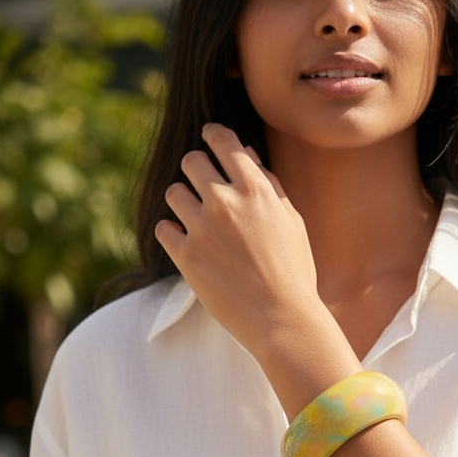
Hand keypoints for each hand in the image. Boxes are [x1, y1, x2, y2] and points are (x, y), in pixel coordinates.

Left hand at [156, 123, 358, 416]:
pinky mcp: (186, 255)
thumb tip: (247, 155)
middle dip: (196, 171)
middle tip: (203, 189)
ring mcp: (202, 227)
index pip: (222, 141)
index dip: (213, 137)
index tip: (209, 140)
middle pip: (191, 162)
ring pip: (173, 192)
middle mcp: (225, 201)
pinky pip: (163, 228)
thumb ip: (270, 185)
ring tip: (196, 222)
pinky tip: (186, 243)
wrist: (282, 320)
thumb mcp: (292, 222)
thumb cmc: (294, 273)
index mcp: (255, 188)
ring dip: (183, 202)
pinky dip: (172, 233)